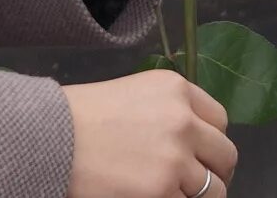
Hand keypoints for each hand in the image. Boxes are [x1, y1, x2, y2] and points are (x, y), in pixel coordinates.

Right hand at [66, 70, 236, 197]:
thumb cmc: (81, 117)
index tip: (203, 157)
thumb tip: (192, 142)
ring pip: (213, 190)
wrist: (51, 137)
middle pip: (225, 156)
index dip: (211, 143)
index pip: (220, 121)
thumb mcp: (133, 94)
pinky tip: (154, 197)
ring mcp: (176, 158)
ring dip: (197, 196)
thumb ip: (168, 112)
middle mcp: (184, 121)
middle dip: (215, 173)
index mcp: (177, 90)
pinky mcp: (162, 190)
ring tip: (171, 193)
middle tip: (198, 186)